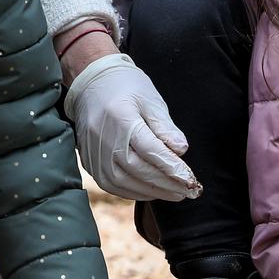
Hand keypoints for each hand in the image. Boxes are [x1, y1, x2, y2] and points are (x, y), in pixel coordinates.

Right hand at [63, 50, 199, 201]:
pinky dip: (133, 192)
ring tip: (173, 193)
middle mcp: (104, 138)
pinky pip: (111, 185)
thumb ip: (165, 127)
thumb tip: (181, 150)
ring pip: (123, 182)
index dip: (171, 166)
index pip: (150, 149)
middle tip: (188, 191)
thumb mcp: (150, 99)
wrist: (91, 84)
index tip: (190, 179)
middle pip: (138, 169)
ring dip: (151, 191)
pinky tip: (151, 191)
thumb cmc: (126, 88)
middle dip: (165, 183)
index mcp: (121, 118)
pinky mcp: (89, 163)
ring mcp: (94, 153)